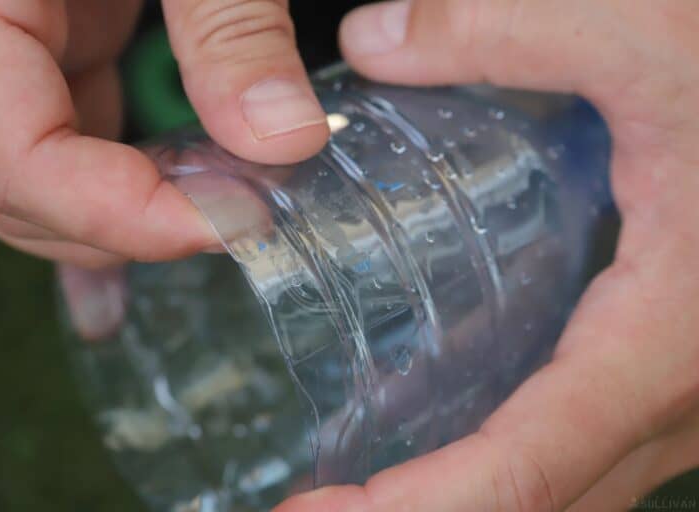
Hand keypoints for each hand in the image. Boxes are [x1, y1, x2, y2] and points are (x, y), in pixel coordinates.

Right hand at [0, 0, 327, 267]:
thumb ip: (231, 25)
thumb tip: (285, 139)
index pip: (13, 157)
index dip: (122, 214)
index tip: (236, 221)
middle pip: (2, 188)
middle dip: (116, 229)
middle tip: (230, 223)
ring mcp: (4, 51)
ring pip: (26, 177)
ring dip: (116, 216)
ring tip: (212, 222)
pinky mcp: (48, 50)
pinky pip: (53, 144)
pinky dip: (105, 192)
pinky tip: (151, 234)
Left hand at [274, 1, 698, 509]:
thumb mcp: (653, 32)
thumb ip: (502, 32)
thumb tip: (373, 38)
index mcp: (675, 337)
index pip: (525, 466)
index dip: (413, 509)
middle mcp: (692, 395)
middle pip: (543, 501)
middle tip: (319, 500)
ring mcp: (698, 395)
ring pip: (577, 485)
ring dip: (470, 493)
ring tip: (365, 480)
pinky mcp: (691, 372)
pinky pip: (597, 445)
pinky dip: (517, 456)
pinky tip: (458, 420)